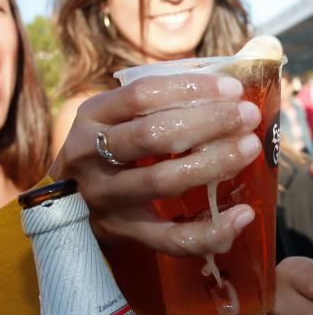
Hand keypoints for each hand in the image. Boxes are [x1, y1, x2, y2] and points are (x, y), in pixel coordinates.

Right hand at [50, 73, 260, 256]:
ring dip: (212, 163)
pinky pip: (170, 238)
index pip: (141, 94)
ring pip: (161, 181)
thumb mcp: (115, 115)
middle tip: (246, 116)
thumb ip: (159, 97)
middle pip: (152, 135)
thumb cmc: (106, 146)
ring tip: (248, 149)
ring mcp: (103, 197)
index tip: (231, 89)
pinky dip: (210, 230)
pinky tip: (241, 215)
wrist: (66, 201)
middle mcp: (89, 155)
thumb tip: (230, 77)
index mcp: (91, 116)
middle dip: (208, 122)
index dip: (189, 89)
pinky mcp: (120, 232)